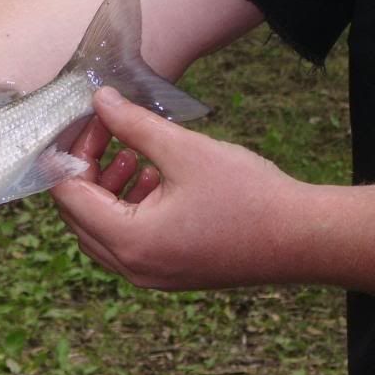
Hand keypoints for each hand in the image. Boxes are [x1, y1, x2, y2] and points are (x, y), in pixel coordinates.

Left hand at [55, 87, 303, 289]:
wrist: (306, 240)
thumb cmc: (250, 196)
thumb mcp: (184, 150)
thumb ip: (133, 125)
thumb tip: (99, 99)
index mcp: (128, 240)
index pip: (68, 195)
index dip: (69, 154)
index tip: (84, 122)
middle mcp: (130, 266)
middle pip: (77, 215)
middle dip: (86, 169)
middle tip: (106, 131)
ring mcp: (148, 275)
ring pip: (100, 229)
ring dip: (106, 189)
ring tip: (132, 154)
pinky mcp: (166, 273)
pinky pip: (126, 241)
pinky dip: (127, 208)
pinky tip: (151, 176)